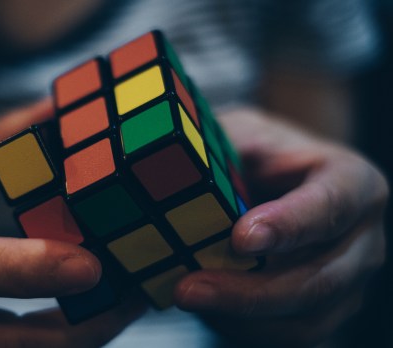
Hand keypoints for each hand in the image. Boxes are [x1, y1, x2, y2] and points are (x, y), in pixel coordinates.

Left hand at [174, 108, 387, 346]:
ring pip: (305, 320)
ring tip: (186, 298)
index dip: (289, 226)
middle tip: (188, 288)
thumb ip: (222, 146)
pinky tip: (206, 309)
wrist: (276, 180)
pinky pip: (288, 336)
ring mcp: (348, 282)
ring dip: (241, 318)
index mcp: (353, 182)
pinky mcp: (324, 311)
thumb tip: (169, 166)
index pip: (331, 205)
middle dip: (249, 291)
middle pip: (320, 279)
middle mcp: (362, 238)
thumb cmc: (258, 153)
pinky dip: (243, 329)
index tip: (241, 239)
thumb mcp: (242, 132)